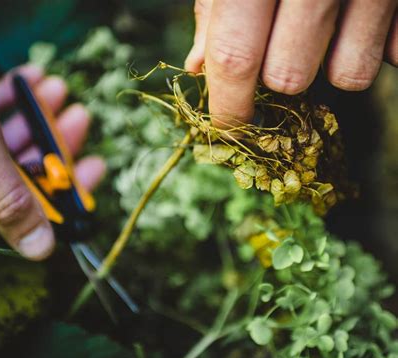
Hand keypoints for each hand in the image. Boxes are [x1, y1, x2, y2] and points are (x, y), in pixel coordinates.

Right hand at [0, 24, 104, 259]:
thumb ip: (8, 198)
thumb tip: (39, 251)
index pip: (32, 205)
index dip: (67, 188)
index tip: (95, 166)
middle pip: (26, 168)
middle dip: (55, 142)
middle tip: (80, 116)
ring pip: (10, 137)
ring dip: (38, 114)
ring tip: (58, 89)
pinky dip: (13, 97)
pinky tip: (30, 76)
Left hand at [185, 0, 397, 126]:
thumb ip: (215, 6)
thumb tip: (199, 66)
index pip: (235, 58)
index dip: (229, 105)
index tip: (227, 126)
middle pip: (290, 76)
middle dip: (279, 78)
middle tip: (281, 47)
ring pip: (349, 75)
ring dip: (330, 66)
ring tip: (325, 28)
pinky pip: (396, 51)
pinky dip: (378, 44)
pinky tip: (364, 13)